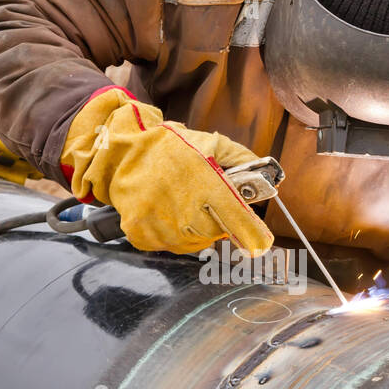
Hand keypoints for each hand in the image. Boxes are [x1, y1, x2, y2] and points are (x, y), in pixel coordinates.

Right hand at [59, 87, 273, 255]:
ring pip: (192, 244)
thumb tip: (268, 176)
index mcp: (205, 185)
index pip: (238, 220)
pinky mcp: (142, 234)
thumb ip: (241, 159)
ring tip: (181, 206)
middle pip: (215, 234)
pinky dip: (169, 235)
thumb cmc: (167, 147)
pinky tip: (164, 213)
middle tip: (203, 203)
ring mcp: (162, 225)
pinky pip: (167, 246)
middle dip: (215, 221)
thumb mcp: (209, 143)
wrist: (120, 152)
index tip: (260, 244)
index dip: (252, 235)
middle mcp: (185, 210)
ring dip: (193, 231)